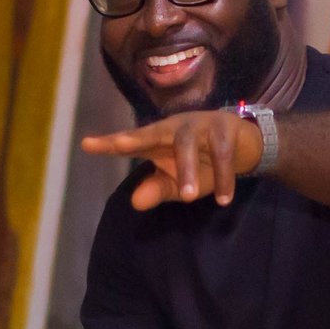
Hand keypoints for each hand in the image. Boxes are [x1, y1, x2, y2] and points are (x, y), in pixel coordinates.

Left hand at [81, 107, 258, 209]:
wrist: (242, 144)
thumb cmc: (202, 161)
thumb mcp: (178, 180)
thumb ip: (158, 189)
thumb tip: (135, 203)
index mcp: (157, 139)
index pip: (130, 142)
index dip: (109, 144)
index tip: (87, 145)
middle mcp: (173, 128)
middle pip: (152, 132)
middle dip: (136, 138)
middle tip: (121, 145)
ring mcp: (199, 125)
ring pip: (187, 144)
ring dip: (188, 169)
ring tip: (189, 197)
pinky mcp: (224, 129)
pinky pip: (222, 154)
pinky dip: (224, 177)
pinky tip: (223, 199)